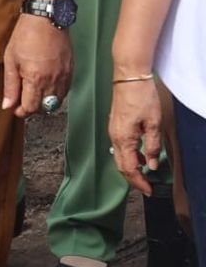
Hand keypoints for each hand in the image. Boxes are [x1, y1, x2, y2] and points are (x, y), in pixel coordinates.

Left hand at [2, 13, 71, 116]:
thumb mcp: (11, 59)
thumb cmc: (26, 35)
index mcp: (36, 79)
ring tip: (35, 92)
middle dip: (33, 108)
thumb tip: (7, 105)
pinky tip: (47, 85)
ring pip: (57, 101)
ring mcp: (64, 76)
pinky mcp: (71, 70)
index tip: (16, 108)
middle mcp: (53, 81)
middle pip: (44, 108)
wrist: (46, 18)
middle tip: (23, 100)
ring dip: (45, 102)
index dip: (22, 111)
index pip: (31, 108)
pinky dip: (56, 93)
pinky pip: (65, 91)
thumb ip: (10, 85)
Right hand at [109, 78, 163, 197]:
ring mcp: (113, 131)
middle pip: (121, 166)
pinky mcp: (115, 125)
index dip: (139, 182)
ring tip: (146, 172)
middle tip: (146, 186)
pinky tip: (140, 153)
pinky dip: (129, 155)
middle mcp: (114, 137)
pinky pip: (120, 146)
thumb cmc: (141, 96)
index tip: (148, 190)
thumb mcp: (154, 123)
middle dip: (133, 179)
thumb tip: (151, 165)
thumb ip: (152, 146)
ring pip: (119, 157)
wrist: (129, 76)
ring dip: (131, 167)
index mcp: (123, 139)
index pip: (129, 169)